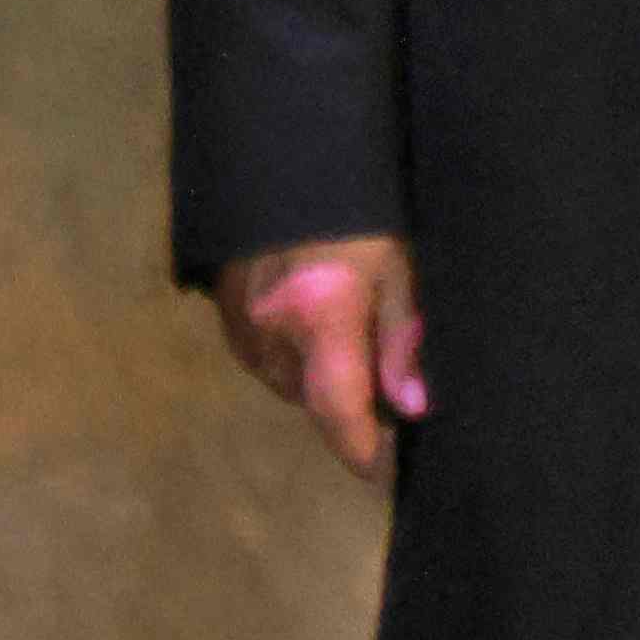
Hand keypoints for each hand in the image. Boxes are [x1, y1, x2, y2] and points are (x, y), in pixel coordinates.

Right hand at [207, 234, 423, 485]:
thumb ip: (403, 339)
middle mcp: (273, 335)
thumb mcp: (399, 268)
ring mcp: (243, 330)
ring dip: (325, 383)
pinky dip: (299, 362)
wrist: (281, 163)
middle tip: (396, 389)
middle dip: (356, 411)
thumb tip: (413, 409)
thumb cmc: (356, 216)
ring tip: (356, 346)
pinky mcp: (226, 319)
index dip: (369, 455)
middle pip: (317, 405)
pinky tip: (319, 330)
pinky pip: (269, 363)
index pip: (342, 412)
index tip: (395, 476)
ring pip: (293, 386)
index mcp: (321, 318)